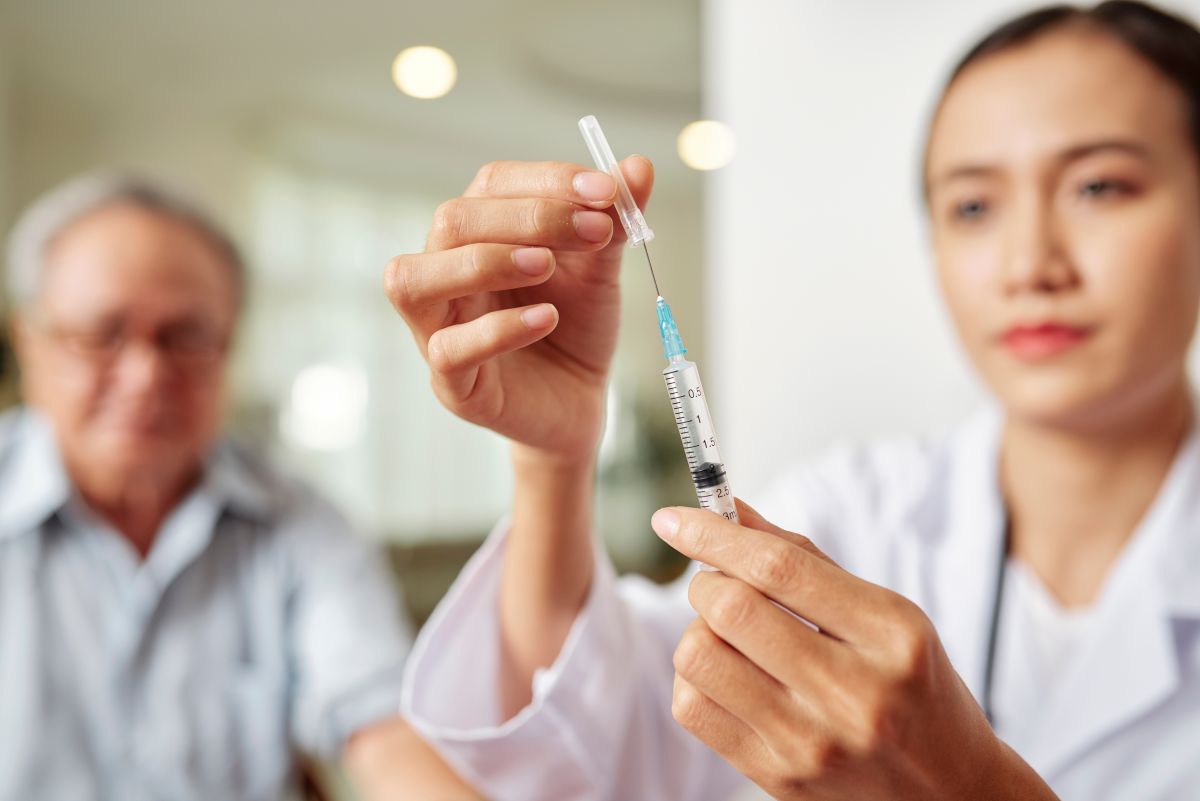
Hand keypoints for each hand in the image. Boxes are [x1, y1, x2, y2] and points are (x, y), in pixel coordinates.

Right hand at [384, 158, 653, 462]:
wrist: (579, 403)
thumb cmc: (575, 329)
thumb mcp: (599, 270)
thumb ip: (612, 222)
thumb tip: (639, 167)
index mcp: (477, 234)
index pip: (491, 184)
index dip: (547, 180)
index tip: (606, 191)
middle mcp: (443, 274)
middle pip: (452, 222)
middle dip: (527, 217)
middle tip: (593, 231)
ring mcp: (436, 329)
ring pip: (413, 280)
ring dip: (485, 263)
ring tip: (546, 266)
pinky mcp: (450, 384)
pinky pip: (448, 349)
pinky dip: (497, 329)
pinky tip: (546, 319)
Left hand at [650, 500, 1057, 800]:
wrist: (949, 790)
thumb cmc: (912, 686)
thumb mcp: (886, 613)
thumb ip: (803, 559)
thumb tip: (727, 512)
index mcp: (891, 635)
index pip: (779, 568)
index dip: (714, 534)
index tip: (673, 518)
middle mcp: (854, 692)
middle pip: (731, 609)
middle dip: (706, 582)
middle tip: (720, 583)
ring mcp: (812, 743)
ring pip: (699, 657)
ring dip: (699, 630)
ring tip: (730, 636)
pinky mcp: (778, 777)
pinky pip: (692, 708)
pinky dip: (695, 678)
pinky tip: (728, 675)